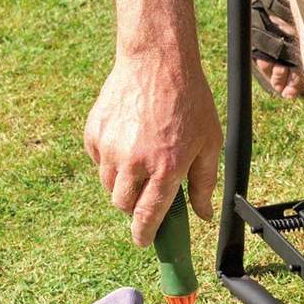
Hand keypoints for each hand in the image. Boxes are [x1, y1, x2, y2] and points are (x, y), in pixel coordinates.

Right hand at [84, 51, 221, 245]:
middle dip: (136, 205)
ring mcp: (110, 147)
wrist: (157, 61)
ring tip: (143, 157)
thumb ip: (205, 182)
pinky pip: (98, 161)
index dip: (145, 235)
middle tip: (150, 190)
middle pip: (124, 205)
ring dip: (124, 182)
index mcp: (167, 167)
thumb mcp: (210, 141)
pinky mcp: (93, 133)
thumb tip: (202, 215)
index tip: (144, 242)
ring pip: (109, 185)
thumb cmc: (190, 100)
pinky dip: (111, 159)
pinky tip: (129, 138)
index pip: (148, 216)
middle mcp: (135, 161)